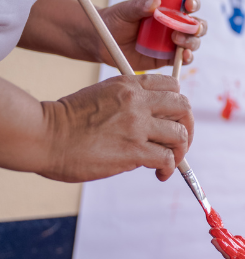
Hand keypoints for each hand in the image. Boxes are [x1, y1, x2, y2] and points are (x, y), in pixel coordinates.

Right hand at [40, 74, 192, 181]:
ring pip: (180, 135)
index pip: (172, 85)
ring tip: (168, 161)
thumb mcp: (102, 95)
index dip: (177, 104)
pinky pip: (168, 158)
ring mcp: (136, 125)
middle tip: (179, 143)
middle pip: (183, 108)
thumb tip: (153, 120)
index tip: (173, 119)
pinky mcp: (133, 150)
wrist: (43, 136)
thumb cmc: (68, 121)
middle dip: (187, 127)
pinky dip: (169, 168)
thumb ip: (128, 101)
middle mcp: (137, 102)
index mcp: (128, 85)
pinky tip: (160, 173)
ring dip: (180, 151)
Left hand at [98, 0, 207, 70]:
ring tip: (177, 40)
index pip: (188, 4)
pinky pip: (183, 60)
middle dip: (197, 26)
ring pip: (193, 42)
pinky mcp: (167, 58)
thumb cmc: (116, 21)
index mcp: (169, 9)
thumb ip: (139, 5)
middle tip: (186, 27)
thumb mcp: (126, 10)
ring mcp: (173, 43)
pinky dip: (187, 58)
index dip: (193, 3)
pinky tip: (184, 56)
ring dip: (191, 41)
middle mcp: (175, 25)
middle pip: (196, 25)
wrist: (103, 41)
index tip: (188, 4)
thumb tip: (156, 2)